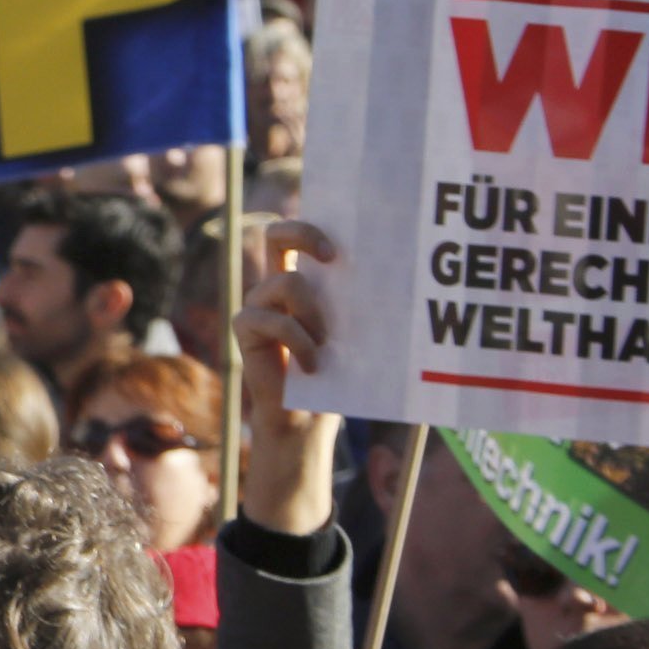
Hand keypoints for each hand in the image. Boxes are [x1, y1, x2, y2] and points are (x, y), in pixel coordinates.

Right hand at [230, 217, 346, 537]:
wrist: (307, 422)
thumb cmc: (338, 378)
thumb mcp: (355, 336)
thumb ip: (358, 307)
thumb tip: (402, 283)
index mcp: (306, 282)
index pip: (301, 237)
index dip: (315, 226)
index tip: (343, 245)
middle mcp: (277, 287)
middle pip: (277, 234)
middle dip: (304, 232)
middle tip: (333, 256)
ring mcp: (259, 306)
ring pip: (285, 281)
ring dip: (313, 312)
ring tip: (327, 344)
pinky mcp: (246, 328)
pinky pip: (269, 317)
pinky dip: (297, 340)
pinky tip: (313, 365)